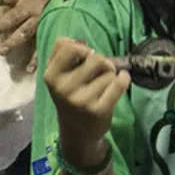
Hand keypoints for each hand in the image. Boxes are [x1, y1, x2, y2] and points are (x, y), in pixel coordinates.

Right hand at [44, 38, 128, 167]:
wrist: (76, 133)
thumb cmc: (68, 98)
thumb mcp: (57, 78)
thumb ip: (63, 56)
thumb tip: (79, 41)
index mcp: (50, 76)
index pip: (68, 46)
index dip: (82, 48)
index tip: (85, 57)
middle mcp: (63, 87)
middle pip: (94, 57)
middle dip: (102, 61)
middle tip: (100, 72)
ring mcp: (81, 99)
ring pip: (108, 72)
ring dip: (110, 75)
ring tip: (104, 84)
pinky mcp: (99, 109)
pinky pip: (118, 84)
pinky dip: (124, 79)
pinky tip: (122, 79)